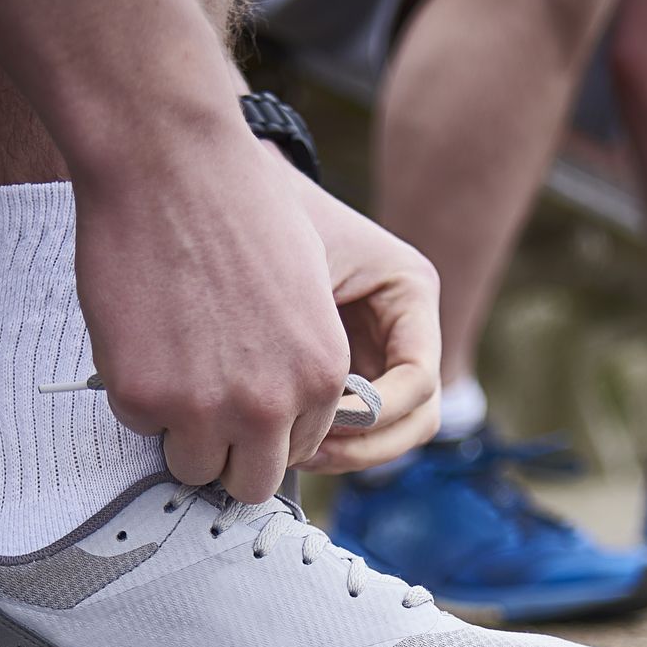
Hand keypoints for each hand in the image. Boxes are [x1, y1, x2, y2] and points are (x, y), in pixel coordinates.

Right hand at [75, 126, 350, 503]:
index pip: (298, 450)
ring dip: (179, 428)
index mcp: (321, 376)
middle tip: (203, 402)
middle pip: (251, 480)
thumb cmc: (236, 208)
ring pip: (193, 468)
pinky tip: (141, 333)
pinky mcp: (143, 398)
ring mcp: (204, 408)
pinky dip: (135, 391)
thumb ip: (298, 366)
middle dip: (228, 450)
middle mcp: (271, 404)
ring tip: (172, 363)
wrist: (170, 162)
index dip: (266, 427)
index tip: (241, 396)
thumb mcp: (304, 294)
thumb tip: (275, 421)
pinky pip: (140, 427)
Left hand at [279, 167, 443, 474]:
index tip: (322, 418)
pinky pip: (353, 428)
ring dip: (347, 453)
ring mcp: (381, 354)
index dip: (377, 413)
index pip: (420, 378)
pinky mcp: (350, 374)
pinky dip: (324, 443)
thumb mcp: (290, 259)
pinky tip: (280, 439)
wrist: (226, 193)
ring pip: (391, 433)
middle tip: (307, 450)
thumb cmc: (260, 213)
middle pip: (418, 417)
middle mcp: (407, 327)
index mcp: (410, 288)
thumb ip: (307, 329)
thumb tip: (311, 411)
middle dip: (367, 445)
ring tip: (292, 450)